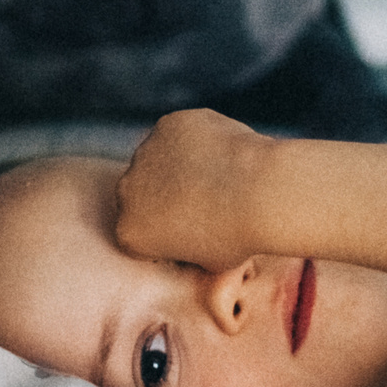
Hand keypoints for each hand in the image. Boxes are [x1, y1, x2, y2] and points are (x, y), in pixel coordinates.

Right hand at [113, 108, 277, 271]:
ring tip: (218, 174)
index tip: (191, 230)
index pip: (139, 232)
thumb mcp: (210, 262)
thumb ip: (189, 250)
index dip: (164, 232)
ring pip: (159, 158)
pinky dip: (196, 140)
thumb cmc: (239, 235)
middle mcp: (127, 191)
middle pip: (141, 192)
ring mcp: (145, 153)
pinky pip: (179, 134)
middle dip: (164, 195)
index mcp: (129, 232)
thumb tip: (194, 243)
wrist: (259, 193)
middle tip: (204, 198)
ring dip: (179, 165)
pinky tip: (222, 152)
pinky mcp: (167, 125)